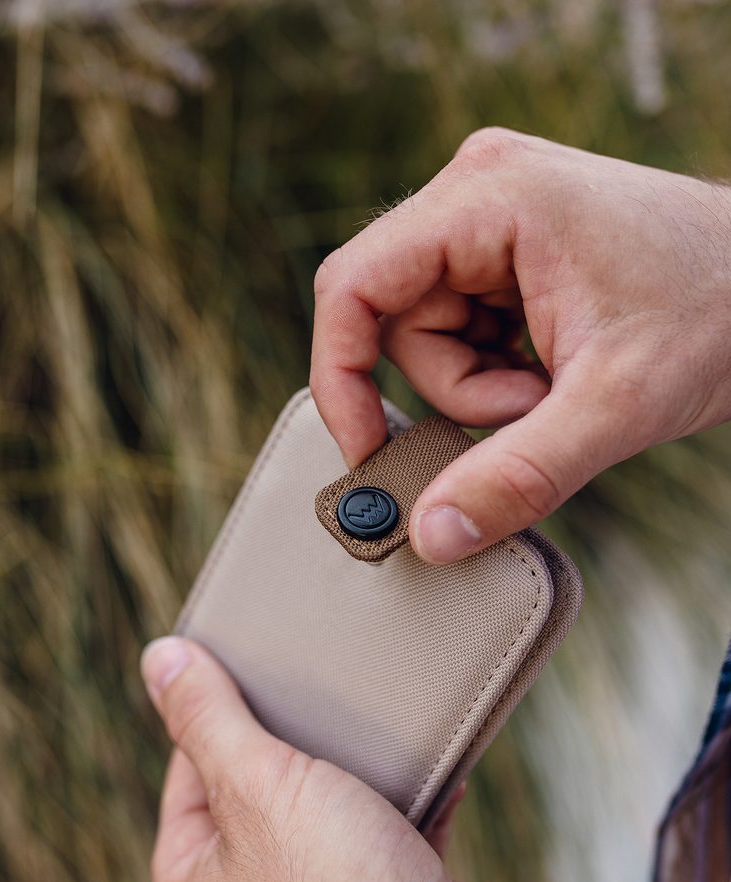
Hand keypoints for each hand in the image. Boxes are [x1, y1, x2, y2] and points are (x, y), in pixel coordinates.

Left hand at [141, 636, 559, 881]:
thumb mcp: (259, 788)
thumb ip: (208, 719)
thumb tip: (157, 658)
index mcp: (194, 881)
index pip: (190, 768)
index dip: (221, 712)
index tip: (252, 660)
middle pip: (262, 781)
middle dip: (295, 734)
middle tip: (314, 681)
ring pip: (329, 802)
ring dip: (356, 762)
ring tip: (370, 716)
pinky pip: (389, 827)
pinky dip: (411, 794)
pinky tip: (430, 762)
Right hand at [310, 128, 730, 562]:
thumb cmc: (718, 311)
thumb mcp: (614, 406)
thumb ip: (517, 476)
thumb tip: (430, 536)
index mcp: (490, 196)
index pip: (354, 286)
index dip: (342, 377)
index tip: (367, 451)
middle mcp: (477, 193)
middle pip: (395, 323)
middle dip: (456, 389)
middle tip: (534, 407)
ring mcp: (490, 220)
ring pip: (426, 337)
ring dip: (482, 388)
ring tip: (559, 386)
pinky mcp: (504, 252)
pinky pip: (459, 333)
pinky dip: (497, 373)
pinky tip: (555, 368)